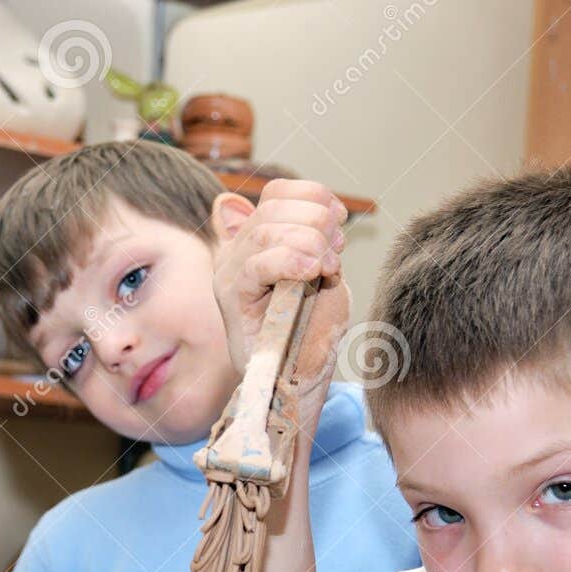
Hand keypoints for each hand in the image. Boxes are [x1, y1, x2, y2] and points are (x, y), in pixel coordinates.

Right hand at [213, 180, 349, 386]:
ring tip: (328, 268)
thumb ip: (320, 239)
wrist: (300, 379)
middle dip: (317, 223)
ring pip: (266, 232)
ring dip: (310, 243)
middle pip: (273, 207)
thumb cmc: (313, 331)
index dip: (313, 196)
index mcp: (256, 240)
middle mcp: (235, 251)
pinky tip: (312, 273)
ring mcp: (229, 274)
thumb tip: (324, 206)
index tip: (341, 221)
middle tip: (337, 253)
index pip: (277, 192)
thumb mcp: (324, 274)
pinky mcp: (231, 300)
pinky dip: (291, 261)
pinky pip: (257, 264)